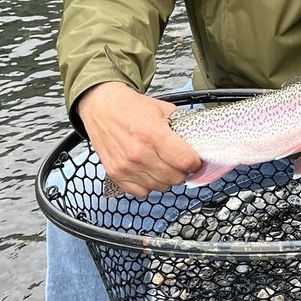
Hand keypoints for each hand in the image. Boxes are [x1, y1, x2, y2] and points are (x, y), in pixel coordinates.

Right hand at [77, 82, 201, 196]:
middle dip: (182, 171)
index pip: (185, 162)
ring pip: (161, 187)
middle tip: (179, 161)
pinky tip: (149, 171)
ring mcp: (126, 167)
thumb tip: (199, 142)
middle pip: (176, 178)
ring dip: (166, 178)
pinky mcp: (116, 174)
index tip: (195, 159)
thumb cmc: (131, 108)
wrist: (101, 108)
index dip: (195, 162)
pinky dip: (149, 184)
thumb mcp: (163, 109)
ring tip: (163, 164)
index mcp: (153, 134)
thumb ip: (182, 127)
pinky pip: (142, 192)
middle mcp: (138, 154)